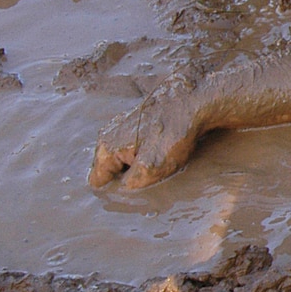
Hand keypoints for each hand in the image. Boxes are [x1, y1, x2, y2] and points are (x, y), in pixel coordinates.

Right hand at [89, 87, 205, 188]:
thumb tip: (121, 190)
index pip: (97, 182)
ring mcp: (122, 127)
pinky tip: (165, 149)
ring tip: (161, 160)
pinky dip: (148, 152)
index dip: (115, 190)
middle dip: (128, 176)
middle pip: (110, 169)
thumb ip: (130, 183)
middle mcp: (108, 136)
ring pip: (124, 158)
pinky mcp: (138, 122)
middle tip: (152, 174)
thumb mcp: (150, 168)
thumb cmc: (172, 135)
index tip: (136, 187)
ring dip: (139, 164)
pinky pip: (136, 146)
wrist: (193, 100)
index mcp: (106, 148)